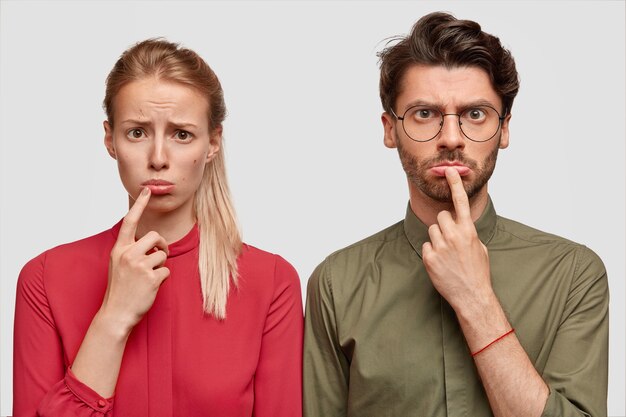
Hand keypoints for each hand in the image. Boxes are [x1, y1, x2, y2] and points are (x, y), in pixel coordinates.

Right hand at [100, 187, 169, 331]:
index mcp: (118, 250)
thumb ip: (130, 251)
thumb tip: (152, 241)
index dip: (139, 205)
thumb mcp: (118, 265)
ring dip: (161, 264)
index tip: (147, 191)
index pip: (129, 222)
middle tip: (160, 255)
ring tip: (150, 277)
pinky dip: (164, 277)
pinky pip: (167, 269)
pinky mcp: (151, 277)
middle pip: (155, 236)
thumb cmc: (120, 290)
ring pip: (163, 254)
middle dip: (161, 245)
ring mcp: (139, 265)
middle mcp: (127, 254)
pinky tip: (152, 286)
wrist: (116, 314)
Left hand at [422, 168, 492, 310]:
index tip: (449, 170)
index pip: (460, 202)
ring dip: (438, 239)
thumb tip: (460, 225)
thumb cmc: (477, 272)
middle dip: (444, 225)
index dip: (454, 184)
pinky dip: (431, 253)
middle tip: (451, 240)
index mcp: (468, 231)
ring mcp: (440, 246)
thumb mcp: (480, 247)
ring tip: (447, 255)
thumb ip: (468, 232)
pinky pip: (426, 246)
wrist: (471, 295)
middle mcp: (454, 235)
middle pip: (441, 217)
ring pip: (432, 230)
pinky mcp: (429, 257)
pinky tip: (441, 263)